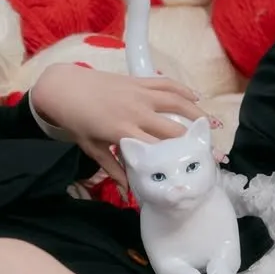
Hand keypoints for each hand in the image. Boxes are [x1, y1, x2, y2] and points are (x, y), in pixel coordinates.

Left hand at [31, 64, 216, 186]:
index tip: (196, 166)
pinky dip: (183, 89)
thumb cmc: (78, 122)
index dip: (179, 158)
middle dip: (193, 139)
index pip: (159, 148)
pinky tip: (196, 97)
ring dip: (195, 113)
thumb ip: (114, 170)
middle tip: (210, 149)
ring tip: (209, 124)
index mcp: (124, 132)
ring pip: (176, 102)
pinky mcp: (138, 81)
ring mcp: (139, 94)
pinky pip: (166, 84)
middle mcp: (136, 112)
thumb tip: (129, 193)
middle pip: (173, 127)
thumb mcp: (93, 149)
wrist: (65, 89)